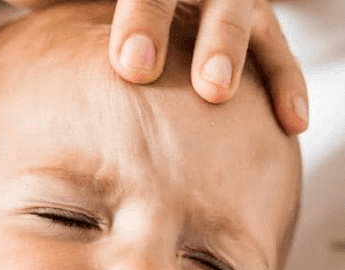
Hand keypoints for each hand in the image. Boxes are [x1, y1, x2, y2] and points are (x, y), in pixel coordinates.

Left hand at [3, 0, 308, 134]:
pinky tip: (291, 124)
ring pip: (243, 15)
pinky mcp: (247, 24)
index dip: (142, 22)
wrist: (113, 1)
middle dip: (200, 37)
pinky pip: (276, 49)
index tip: (131, 67)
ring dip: (238, 55)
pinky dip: (284, 83)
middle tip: (194, 84)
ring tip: (219, 94)